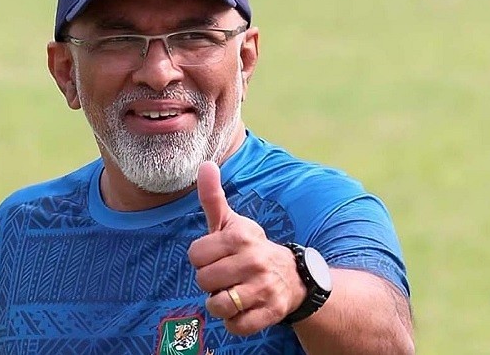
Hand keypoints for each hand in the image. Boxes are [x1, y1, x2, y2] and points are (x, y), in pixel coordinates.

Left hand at [187, 161, 306, 335]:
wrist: (295, 277)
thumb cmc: (251, 248)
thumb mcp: (232, 222)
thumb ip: (213, 197)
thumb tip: (204, 164)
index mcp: (240, 237)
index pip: (195, 254)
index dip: (202, 258)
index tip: (217, 256)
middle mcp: (253, 261)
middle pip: (203, 281)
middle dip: (210, 281)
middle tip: (226, 275)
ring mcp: (263, 289)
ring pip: (217, 305)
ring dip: (220, 303)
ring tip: (232, 292)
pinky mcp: (270, 313)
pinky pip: (236, 326)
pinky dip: (234, 322)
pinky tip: (243, 308)